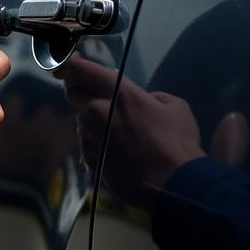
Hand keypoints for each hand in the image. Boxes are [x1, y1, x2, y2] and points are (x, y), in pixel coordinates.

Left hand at [55, 54, 204, 205]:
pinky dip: (98, 145)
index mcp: (119, 94)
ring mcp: (93, 137)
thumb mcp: (175, 107)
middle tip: (90, 93)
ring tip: (118, 134)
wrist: (174, 186)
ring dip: (93, 123)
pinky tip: (116, 153)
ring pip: (82, 122)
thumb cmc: (178, 144)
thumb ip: (153, 97)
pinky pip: (88, 146)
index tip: (70, 64)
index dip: (72, 65)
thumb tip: (145, 99)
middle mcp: (99, 111)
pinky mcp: (92, 159)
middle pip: (72, 92)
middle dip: (77, 89)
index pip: (82, 71)